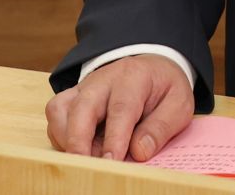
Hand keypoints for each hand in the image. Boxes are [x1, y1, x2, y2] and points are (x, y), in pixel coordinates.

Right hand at [45, 54, 195, 161]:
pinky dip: (61, 136)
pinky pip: (56, 114)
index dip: (114, 138)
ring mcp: (84, 87)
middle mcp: (104, 79)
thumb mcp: (178, 104)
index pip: (121, 108)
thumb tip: (139, 152)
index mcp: (134, 78)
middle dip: (80, 140)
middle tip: (87, 167)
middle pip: (82, 106)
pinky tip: (81, 150)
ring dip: (67, 139)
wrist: (152, 67)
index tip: (112, 162)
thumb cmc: (164, 89)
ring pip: (60, 109)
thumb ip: (161, 127)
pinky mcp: (73, 97)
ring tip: (87, 160)